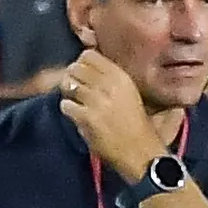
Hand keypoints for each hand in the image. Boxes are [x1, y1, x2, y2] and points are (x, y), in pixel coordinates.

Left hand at [59, 50, 163, 181]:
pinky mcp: (87, 118)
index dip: (81, 64)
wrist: (141, 152)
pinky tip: (76, 115)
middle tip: (74, 88)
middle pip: (76, 68)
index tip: (82, 74)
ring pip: (68, 84)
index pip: (89, 55)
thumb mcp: (129, 94)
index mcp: (121, 77)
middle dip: (72, 77)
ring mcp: (97, 101)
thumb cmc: (137, 126)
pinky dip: (67, 109)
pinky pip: (66, 105)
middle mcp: (109, 86)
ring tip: (75, 102)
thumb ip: (110, 81)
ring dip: (68, 93)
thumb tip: (85, 70)